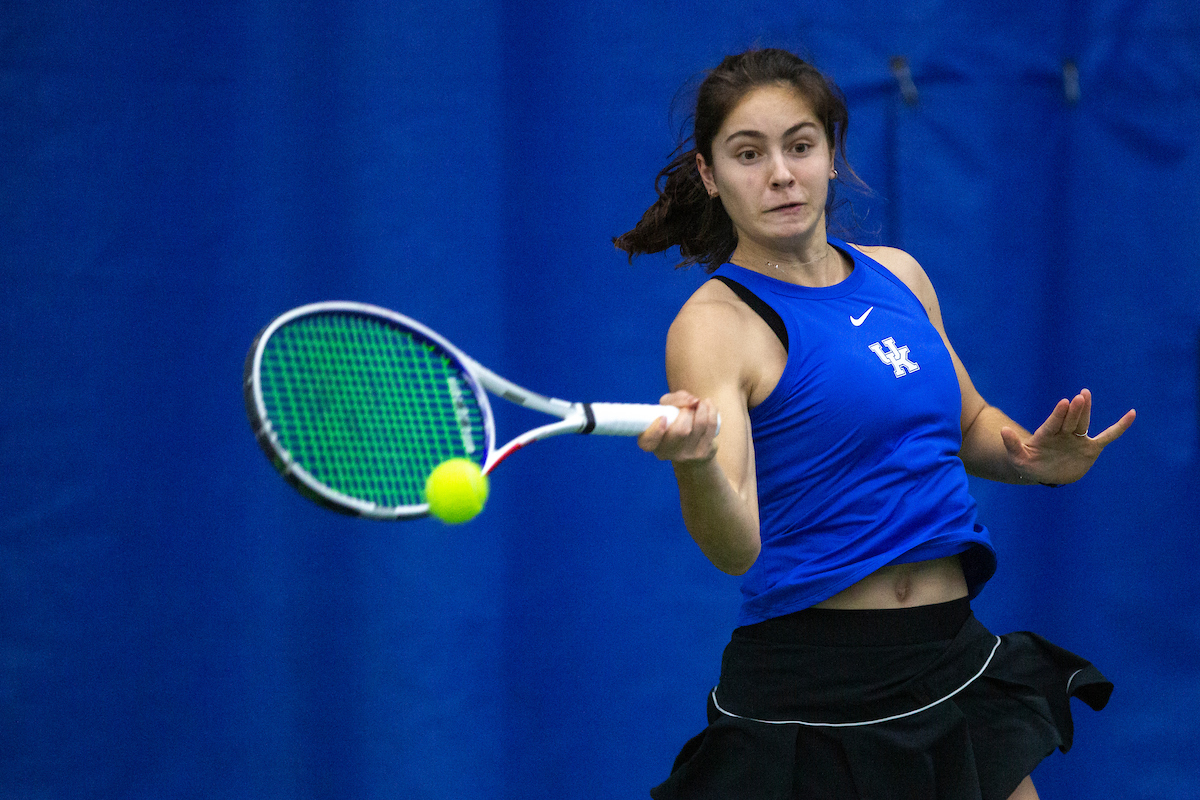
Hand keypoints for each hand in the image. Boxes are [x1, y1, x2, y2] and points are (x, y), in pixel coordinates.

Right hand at [637, 391, 719, 462]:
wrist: (691, 449)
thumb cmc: (674, 423)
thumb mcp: (666, 409)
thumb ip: (673, 400)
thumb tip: (693, 401)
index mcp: (652, 443)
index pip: (648, 442)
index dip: (655, 431)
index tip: (663, 418)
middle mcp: (667, 453)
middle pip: (681, 430)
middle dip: (687, 411)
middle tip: (689, 405)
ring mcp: (687, 455)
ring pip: (699, 425)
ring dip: (701, 407)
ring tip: (700, 402)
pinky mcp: (703, 453)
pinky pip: (711, 426)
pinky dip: (711, 411)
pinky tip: (708, 405)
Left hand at [1000, 389, 1135, 484]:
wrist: (1042, 472)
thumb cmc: (1028, 464)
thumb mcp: (1018, 457)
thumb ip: (1012, 445)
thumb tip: (1002, 431)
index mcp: (1046, 435)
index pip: (1053, 423)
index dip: (1058, 414)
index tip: (1063, 402)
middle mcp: (1063, 433)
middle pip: (1069, 421)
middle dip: (1074, 410)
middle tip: (1080, 396)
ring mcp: (1077, 439)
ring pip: (1083, 424)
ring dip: (1085, 411)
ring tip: (1085, 395)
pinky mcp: (1090, 447)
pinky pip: (1108, 436)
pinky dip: (1119, 427)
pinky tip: (1131, 414)